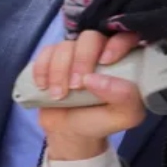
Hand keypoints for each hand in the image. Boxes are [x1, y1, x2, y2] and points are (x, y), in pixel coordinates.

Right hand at [33, 30, 145, 160]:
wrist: (68, 130)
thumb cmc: (100, 120)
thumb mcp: (124, 117)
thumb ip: (125, 98)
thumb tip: (94, 79)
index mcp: (123, 61)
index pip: (125, 36)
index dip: (116, 43)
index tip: (106, 62)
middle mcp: (98, 51)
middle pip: (90, 38)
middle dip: (80, 61)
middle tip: (76, 87)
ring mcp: (73, 53)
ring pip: (64, 46)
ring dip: (58, 71)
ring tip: (58, 96)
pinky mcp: (51, 58)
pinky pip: (44, 52)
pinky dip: (41, 69)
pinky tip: (43, 87)